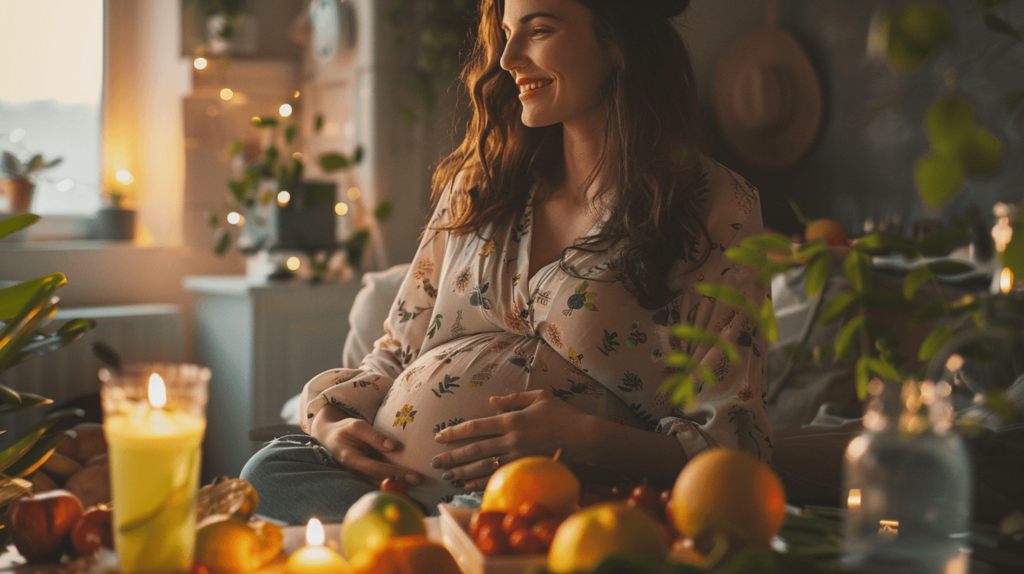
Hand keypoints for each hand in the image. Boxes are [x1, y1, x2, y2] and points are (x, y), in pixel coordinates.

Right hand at [311, 408, 421, 485]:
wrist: (328, 437)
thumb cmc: (344, 429)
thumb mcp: (357, 426)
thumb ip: (375, 436)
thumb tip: (395, 447)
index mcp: (350, 459)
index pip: (376, 469)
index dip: (395, 473)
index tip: (413, 476)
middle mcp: (353, 472)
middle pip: (378, 482)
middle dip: (399, 485)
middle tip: (419, 483)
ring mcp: (356, 476)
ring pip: (377, 486)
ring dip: (395, 488)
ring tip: (416, 488)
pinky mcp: (360, 477)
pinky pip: (376, 483)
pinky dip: (389, 485)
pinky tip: (404, 486)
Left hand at [430, 389, 594, 489]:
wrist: (584, 437)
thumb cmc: (563, 414)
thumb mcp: (539, 396)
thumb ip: (513, 398)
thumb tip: (490, 401)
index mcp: (511, 420)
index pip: (475, 427)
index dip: (454, 432)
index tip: (438, 437)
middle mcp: (510, 440)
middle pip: (473, 450)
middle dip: (451, 456)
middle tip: (433, 462)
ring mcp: (517, 457)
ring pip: (482, 467)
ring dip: (462, 472)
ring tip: (446, 476)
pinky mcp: (526, 470)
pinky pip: (498, 478)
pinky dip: (481, 483)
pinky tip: (468, 485)